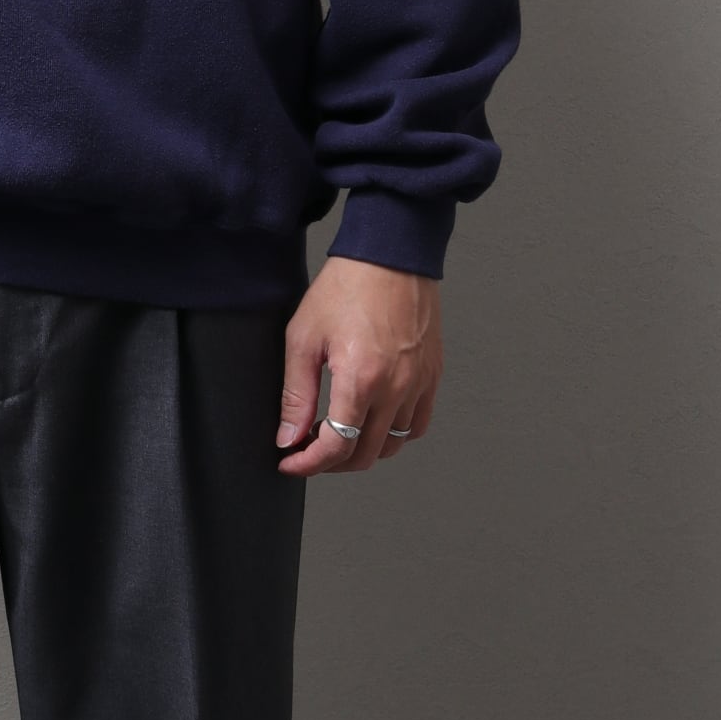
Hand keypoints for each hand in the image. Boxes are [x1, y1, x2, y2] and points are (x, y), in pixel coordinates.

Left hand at [275, 257, 441, 474]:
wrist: (390, 255)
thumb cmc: (346, 287)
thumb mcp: (304, 338)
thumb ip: (296, 395)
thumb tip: (288, 436)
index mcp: (362, 379)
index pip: (337, 447)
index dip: (309, 464)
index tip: (290, 463)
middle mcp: (397, 388)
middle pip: (365, 454)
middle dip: (331, 462)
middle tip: (307, 450)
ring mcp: (419, 383)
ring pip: (392, 445)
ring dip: (361, 450)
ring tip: (336, 435)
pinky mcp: (432, 375)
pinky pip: (417, 424)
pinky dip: (393, 435)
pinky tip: (371, 421)